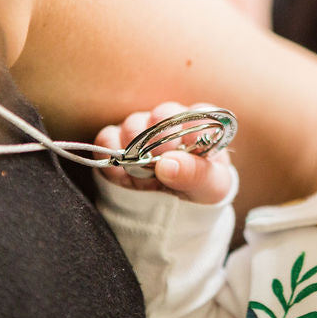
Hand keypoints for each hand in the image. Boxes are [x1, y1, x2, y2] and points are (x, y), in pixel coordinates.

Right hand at [94, 101, 233, 203]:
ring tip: (147, 179)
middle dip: (160, 148)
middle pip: (160, 116)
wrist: (177, 203)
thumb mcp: (210, 186)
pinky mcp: (117, 141)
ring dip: (137, 156)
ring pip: (132, 127)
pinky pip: (106, 140)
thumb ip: (195, 174)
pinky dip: (113, 160)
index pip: (197, 113)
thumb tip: (168, 164)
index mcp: (201, 125)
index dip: (188, 135)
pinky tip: (126, 177)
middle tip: (162, 170)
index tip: (182, 155)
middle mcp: (171, 120)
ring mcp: (142, 128)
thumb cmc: (201, 187)